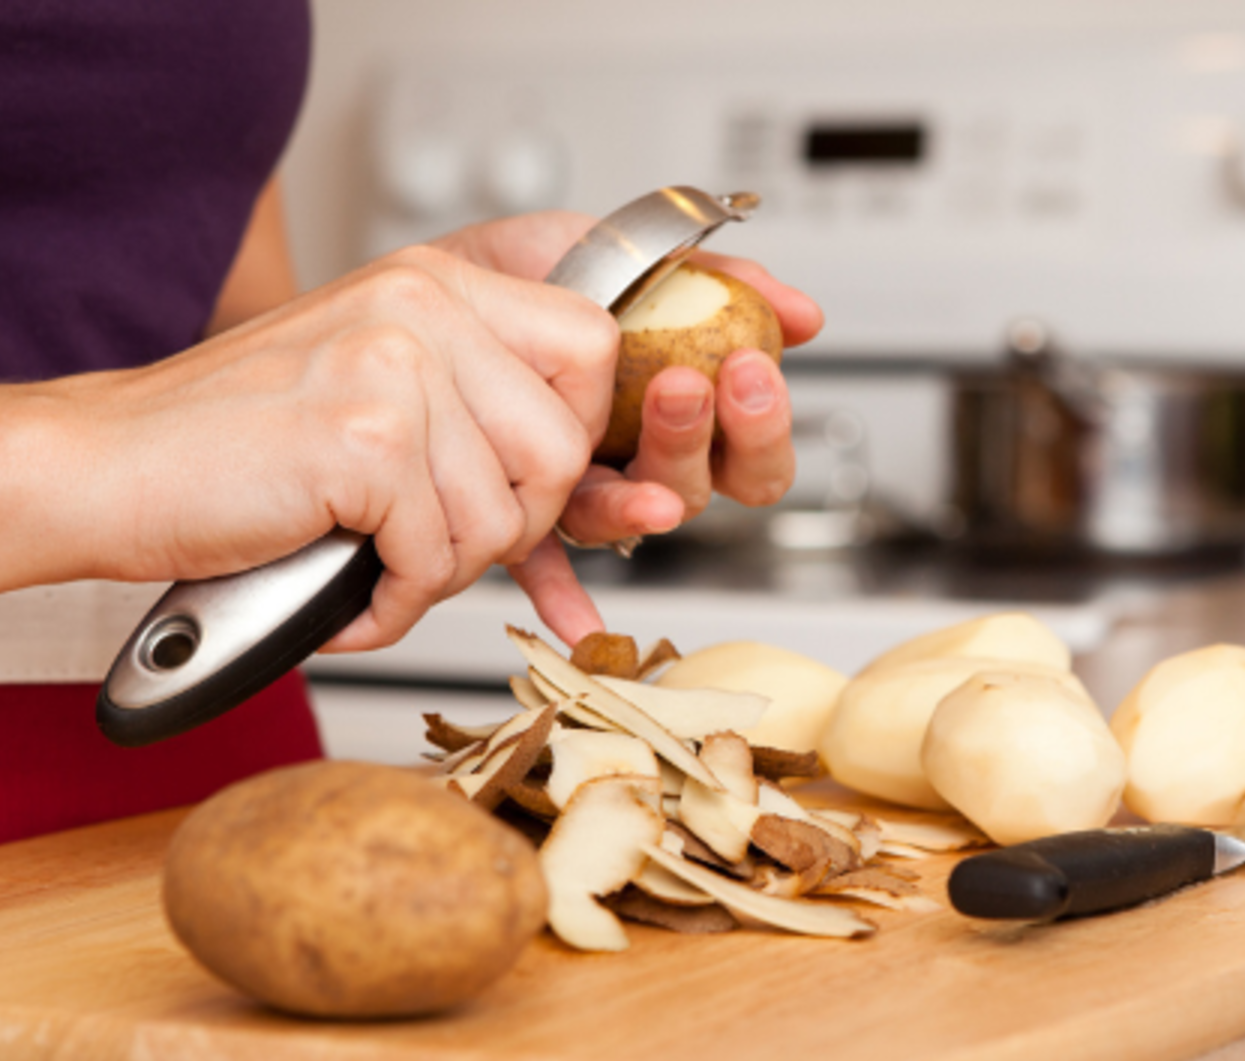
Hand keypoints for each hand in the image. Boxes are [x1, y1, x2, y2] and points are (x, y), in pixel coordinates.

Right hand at [74, 241, 619, 651]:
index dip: (575, 434)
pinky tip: (347, 591)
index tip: (519, 479)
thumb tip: (590, 464)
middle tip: (437, 541)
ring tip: (375, 561)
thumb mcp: (374, 379)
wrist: (106, 467)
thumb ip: (476, 394)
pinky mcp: (363, 441)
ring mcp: (394, 367)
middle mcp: (423, 306)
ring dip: (443, 570)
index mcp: (438, 283)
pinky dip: (393, 602)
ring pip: (504, 516)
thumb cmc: (236, 444)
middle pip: (563, 447)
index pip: (590, 346)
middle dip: (514, 523)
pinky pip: (435, 558)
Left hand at [438, 213, 825, 640]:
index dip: (763, 425)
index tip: (751, 368)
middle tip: (690, 384)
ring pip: (629, 520)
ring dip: (641, 497)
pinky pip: (543, 566)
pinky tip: (579, 622)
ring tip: (620, 443)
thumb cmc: (542, 278)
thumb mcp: (634, 255)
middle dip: (703, 442)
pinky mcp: (523, 512)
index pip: (752, 455)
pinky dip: (561, 597)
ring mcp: (583, 492)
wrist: (444, 282)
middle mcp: (640, 466)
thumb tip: (801, 314)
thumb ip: (720, 279)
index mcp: (681, 417)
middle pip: (701, 489)